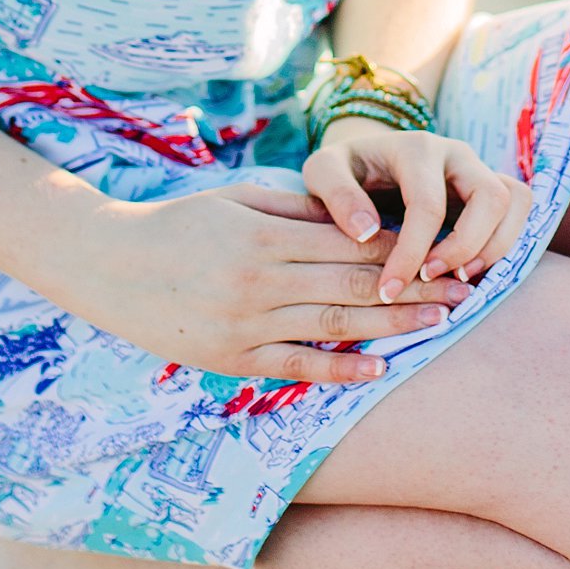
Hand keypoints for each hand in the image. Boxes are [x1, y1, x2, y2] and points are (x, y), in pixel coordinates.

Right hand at [48, 183, 475, 385]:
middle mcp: (258, 281)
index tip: (445, 247)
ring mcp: (244, 323)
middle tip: (464, 288)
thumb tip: (357, 216)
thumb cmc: (177, 223)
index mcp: (265, 235)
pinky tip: (378, 369)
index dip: (404, 247)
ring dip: (391, 326)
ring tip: (439, 322)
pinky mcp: (230, 358)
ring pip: (333, 325)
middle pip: (354, 283)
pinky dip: (339, 369)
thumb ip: (295, 210)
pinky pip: (295, 366)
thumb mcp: (236, 199)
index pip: (351, 241)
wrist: (105, 264)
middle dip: (414, 287)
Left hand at [303, 126, 533, 297]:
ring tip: (458, 280)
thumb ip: (337, 195)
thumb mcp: (323, 171)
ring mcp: (479, 169)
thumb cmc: (346, 168)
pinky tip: (471, 270)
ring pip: (515, 201)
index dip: (412, 252)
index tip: (389, 290)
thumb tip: (367, 232)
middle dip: (465, 247)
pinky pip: (519, 209)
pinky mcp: (490, 187)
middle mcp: (457, 154)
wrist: (368, 155)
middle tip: (430, 280)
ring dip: (495, 246)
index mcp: (416, 149)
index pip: (428, 205)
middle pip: (490, 197)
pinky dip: (505, 242)